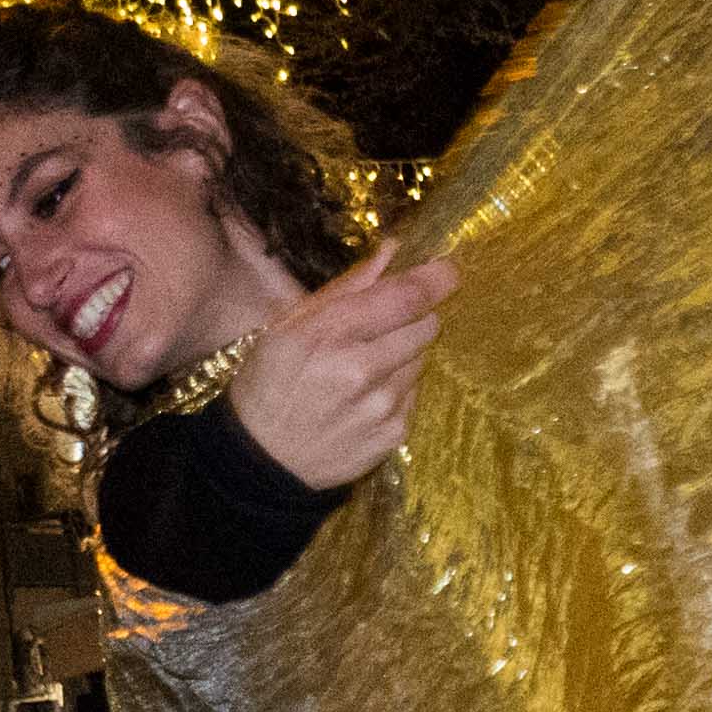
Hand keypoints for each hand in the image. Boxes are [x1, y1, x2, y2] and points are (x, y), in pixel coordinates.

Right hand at [222, 248, 457, 493]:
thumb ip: (346, 287)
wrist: (263, 461)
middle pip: (425, 324)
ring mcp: (382, 404)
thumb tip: (392, 250)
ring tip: (366, 367)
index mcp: (330, 333)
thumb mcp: (288, 326)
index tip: (448, 269)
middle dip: (415, 317)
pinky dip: (399, 387)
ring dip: (404, 354)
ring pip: (422, 358)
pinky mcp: (395, 433)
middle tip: (385, 326)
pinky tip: (367, 397)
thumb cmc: (270, 383)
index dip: (436, 278)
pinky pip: (415, 392)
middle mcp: (362, 368)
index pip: (405, 296)